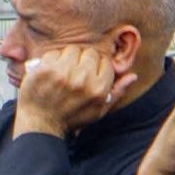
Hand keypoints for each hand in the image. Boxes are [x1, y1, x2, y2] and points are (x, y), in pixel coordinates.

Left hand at [13, 46, 136, 138]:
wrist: (41, 124)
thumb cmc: (72, 118)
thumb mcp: (99, 111)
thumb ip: (117, 92)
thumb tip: (133, 76)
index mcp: (99, 89)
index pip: (106, 62)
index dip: (97, 66)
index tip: (89, 73)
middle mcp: (82, 80)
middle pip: (90, 53)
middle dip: (84, 60)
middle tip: (75, 72)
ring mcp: (62, 74)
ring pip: (72, 50)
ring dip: (68, 58)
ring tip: (62, 72)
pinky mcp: (45, 70)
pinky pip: (54, 53)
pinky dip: (52, 60)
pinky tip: (50, 73)